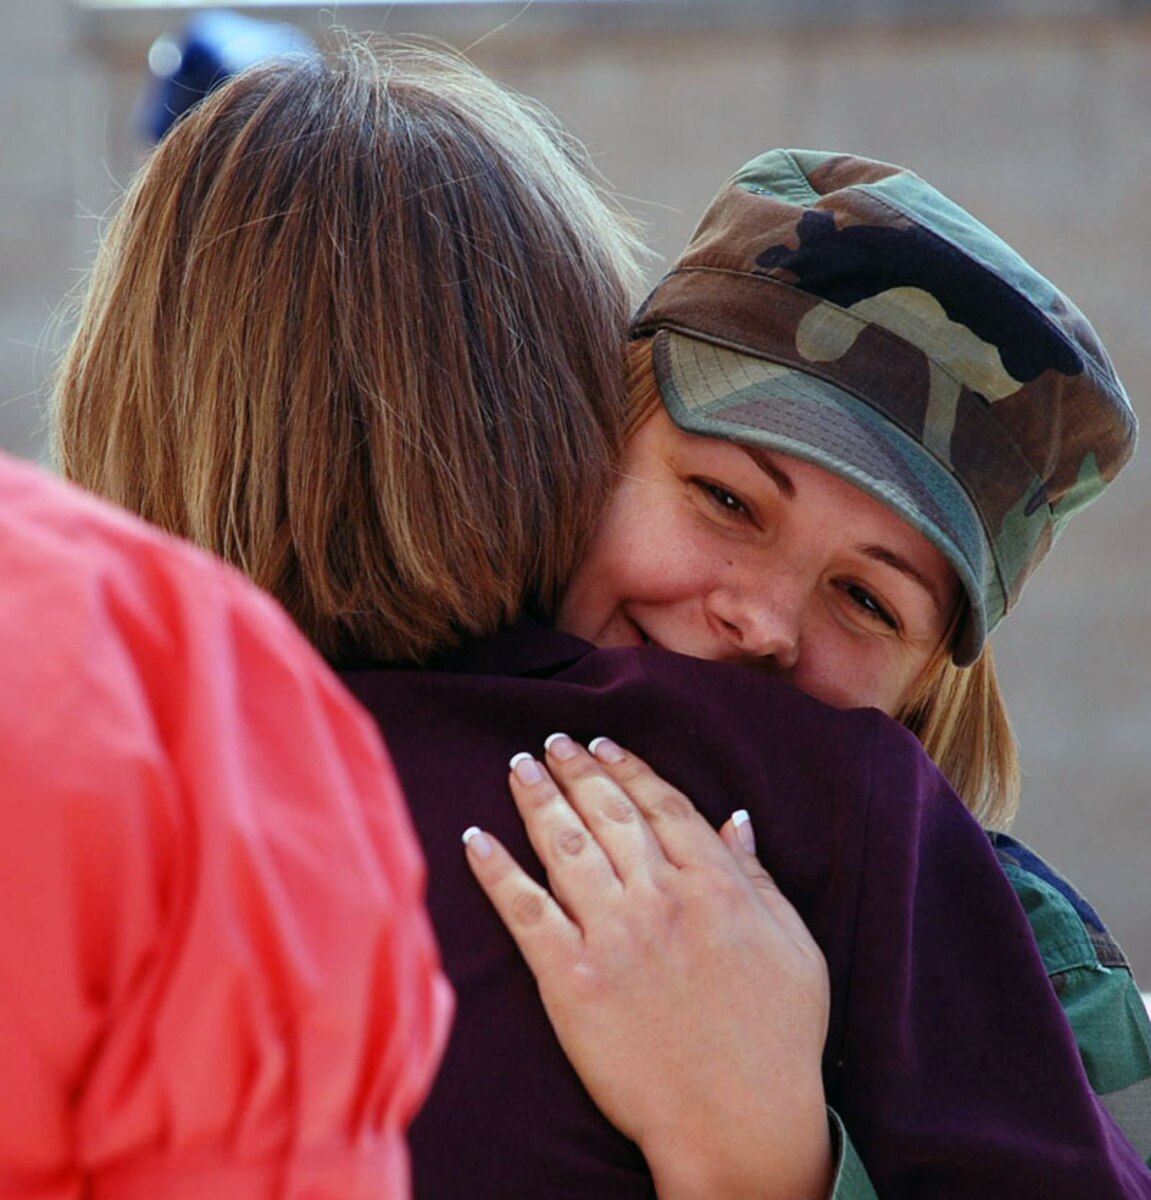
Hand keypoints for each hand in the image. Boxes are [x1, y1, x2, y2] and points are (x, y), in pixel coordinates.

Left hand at [463, 734, 832, 1199]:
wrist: (739, 1126)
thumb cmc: (779, 1040)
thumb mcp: (794, 947)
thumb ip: (758, 878)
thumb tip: (734, 819)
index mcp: (714, 886)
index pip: (662, 806)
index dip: (627, 769)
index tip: (602, 744)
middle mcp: (659, 898)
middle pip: (608, 814)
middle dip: (576, 770)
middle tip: (552, 742)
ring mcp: (611, 937)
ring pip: (564, 846)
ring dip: (537, 799)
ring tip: (518, 766)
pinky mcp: (569, 980)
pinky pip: (524, 911)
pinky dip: (496, 871)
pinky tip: (475, 839)